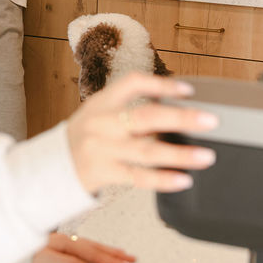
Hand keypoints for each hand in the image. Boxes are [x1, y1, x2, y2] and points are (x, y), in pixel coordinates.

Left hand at [31, 232, 135, 262]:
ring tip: (122, 254)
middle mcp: (68, 240)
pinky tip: (98, 251)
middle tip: (132, 259)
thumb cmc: (27, 256)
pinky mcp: (61, 246)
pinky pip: (85, 246)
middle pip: (97, 247)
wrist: (11, 250)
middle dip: (115, 254)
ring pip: (92, 246)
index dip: (112, 261)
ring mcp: (65, 241)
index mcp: (67, 243)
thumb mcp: (49, 262)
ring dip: (108, 250)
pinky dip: (96, 249)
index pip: (95, 254)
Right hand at [66, 73, 218, 193]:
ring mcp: (102, 149)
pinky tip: (184, 179)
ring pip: (146, 151)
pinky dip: (163, 179)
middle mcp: (102, 123)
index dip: (161, 84)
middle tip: (211, 120)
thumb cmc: (84, 137)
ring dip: (180, 154)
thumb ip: (129, 108)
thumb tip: (172, 104)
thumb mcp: (99, 113)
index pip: (132, 83)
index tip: (188, 89)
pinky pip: (138, 177)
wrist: (51, 166)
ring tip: (206, 156)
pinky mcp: (104, 173)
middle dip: (181, 118)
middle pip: (145, 117)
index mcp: (102, 101)